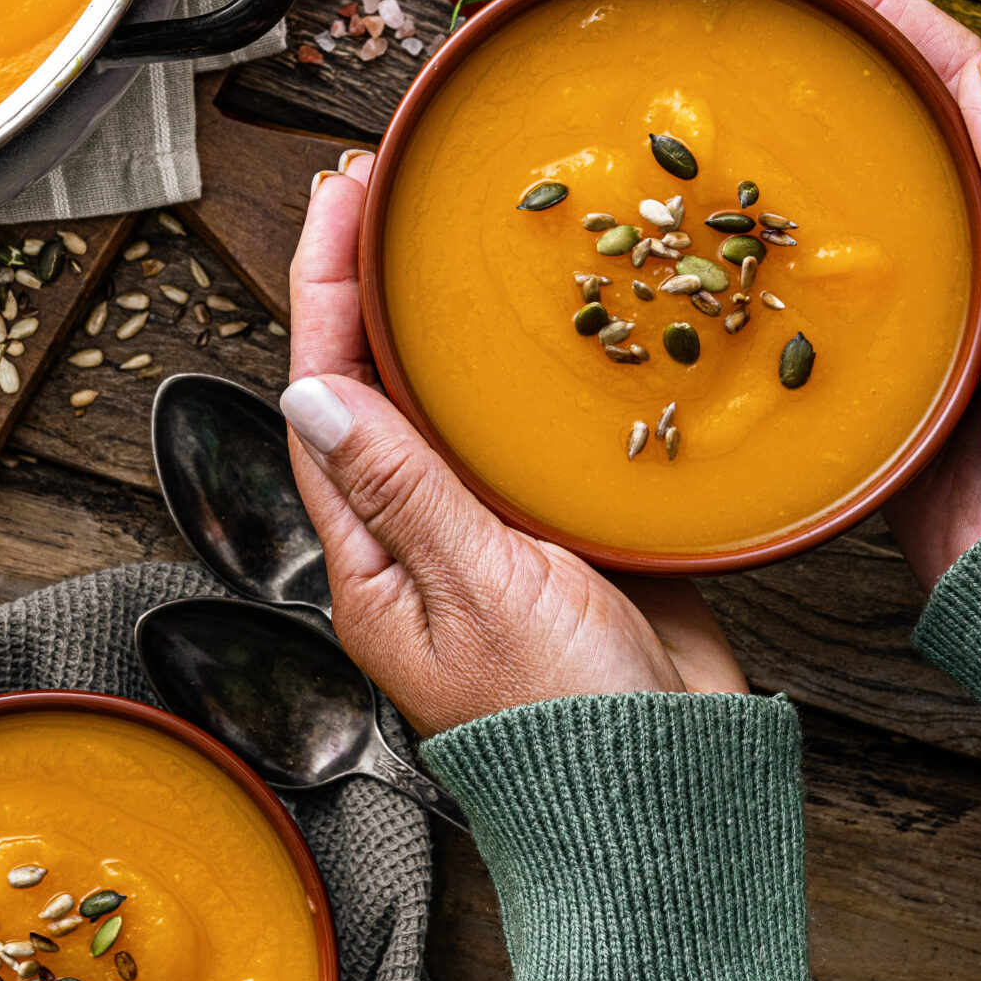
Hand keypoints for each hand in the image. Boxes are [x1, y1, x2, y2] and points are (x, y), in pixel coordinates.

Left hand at [280, 151, 747, 739]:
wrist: (671, 794)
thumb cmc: (564, 724)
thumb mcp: (479, 592)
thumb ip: (403, 488)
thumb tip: (309, 394)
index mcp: (375, 562)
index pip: (325, 399)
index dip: (327, 293)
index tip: (339, 203)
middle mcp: (424, 541)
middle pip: (383, 390)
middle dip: (377, 286)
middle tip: (388, 187)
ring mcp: (498, 538)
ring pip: (458, 406)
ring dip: (452, 321)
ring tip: (457, 227)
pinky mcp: (570, 539)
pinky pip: (536, 439)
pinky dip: (537, 376)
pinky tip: (561, 322)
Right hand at [771, 0, 980, 588]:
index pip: (970, 86)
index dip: (895, 19)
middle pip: (908, 135)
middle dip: (837, 70)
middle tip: (757, 25)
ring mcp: (944, 321)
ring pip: (862, 217)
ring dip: (800, 163)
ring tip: (723, 114)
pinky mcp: (894, 385)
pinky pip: (827, 309)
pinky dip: (780, 266)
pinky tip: (724, 247)